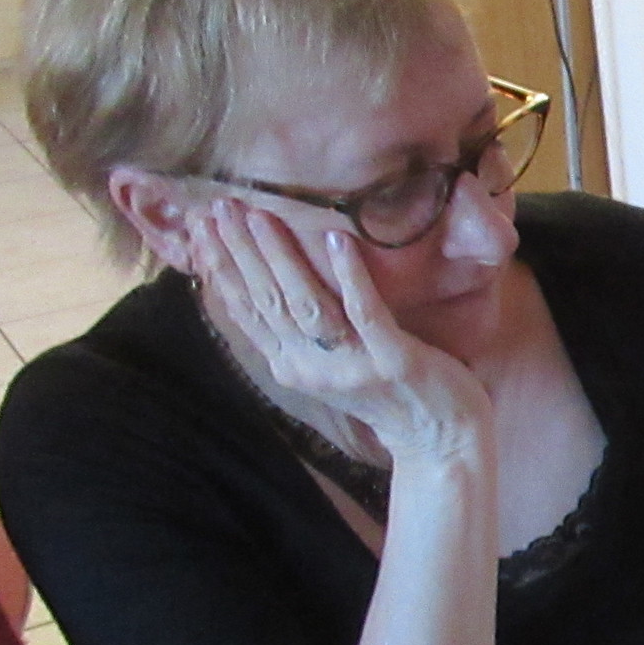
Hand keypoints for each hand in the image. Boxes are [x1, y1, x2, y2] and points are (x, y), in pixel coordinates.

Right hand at [193, 200, 490, 464]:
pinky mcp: (392, 361)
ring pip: (307, 304)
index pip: (248, 310)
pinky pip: (366, 313)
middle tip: (221, 205)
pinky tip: (337, 240)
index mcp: (292, 365)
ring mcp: (352, 365)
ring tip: (262, 215)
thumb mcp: (328, 364)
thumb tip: (264, 284)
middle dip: (241, 250)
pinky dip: (350, 276)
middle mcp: (313, 367)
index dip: (223, 267)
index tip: (204, 226)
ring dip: (282, 256)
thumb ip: (298, 332)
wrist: (439, 439)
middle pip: (269, 300)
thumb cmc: (386, 392)